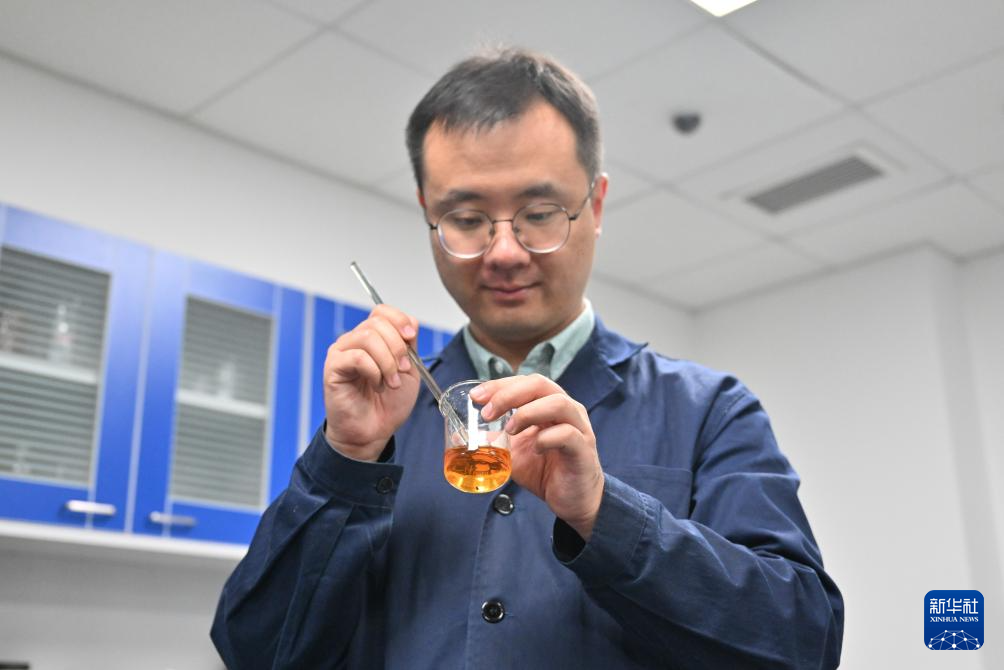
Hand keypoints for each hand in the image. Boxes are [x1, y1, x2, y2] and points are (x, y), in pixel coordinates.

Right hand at [323, 305, 420, 460]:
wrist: (374, 431)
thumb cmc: (387, 403)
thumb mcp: (409, 370)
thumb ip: (409, 346)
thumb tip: (410, 324)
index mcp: (373, 338)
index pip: (382, 311)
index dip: (399, 320)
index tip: (411, 338)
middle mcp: (355, 341)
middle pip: (378, 322)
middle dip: (398, 347)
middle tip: (402, 371)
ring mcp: (342, 352)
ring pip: (368, 337)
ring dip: (387, 361)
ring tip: (391, 382)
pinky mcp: (333, 367)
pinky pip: (357, 356)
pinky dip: (374, 371)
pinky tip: (376, 385)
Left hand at [472, 374, 603, 539]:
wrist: (573, 501)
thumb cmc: (546, 471)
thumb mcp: (514, 453)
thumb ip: (494, 441)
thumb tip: (462, 436)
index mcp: (549, 405)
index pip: (525, 382)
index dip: (500, 385)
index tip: (476, 396)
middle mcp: (566, 410)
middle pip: (540, 384)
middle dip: (509, 394)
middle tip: (487, 413)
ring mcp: (579, 427)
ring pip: (558, 403)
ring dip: (528, 413)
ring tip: (510, 429)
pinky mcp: (583, 449)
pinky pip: (567, 434)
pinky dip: (546, 438)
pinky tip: (535, 449)